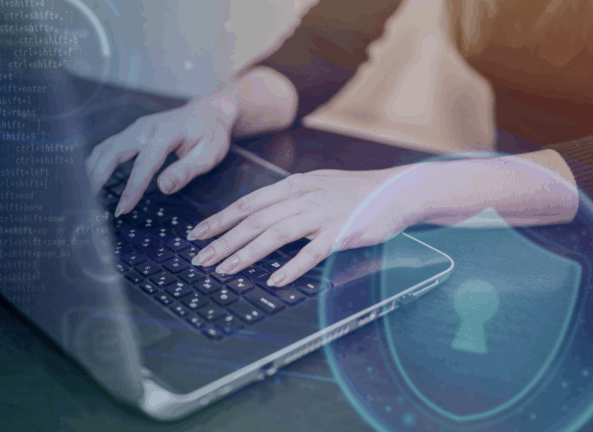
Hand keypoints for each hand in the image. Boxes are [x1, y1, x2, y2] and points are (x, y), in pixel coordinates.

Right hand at [86, 87, 240, 215]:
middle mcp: (146, 127)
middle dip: (98, 175)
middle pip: (113, 150)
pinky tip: (92, 177)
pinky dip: (98, 161)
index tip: (122, 208)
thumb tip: (163, 187)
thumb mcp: (209, 154)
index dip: (132, 187)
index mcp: (167, 132)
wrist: (210, 112)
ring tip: (86, 193)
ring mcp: (137, 127)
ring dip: (93, 168)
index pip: (144, 163)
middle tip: (89, 201)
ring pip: (106, 147)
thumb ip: (186, 171)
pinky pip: (109, 145)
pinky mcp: (133, 132)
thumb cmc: (211, 134)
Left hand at [186, 168, 423, 286]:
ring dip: (247, 253)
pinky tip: (274, 279)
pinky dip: (291, 266)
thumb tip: (256, 217)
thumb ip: (287, 200)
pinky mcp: (340, 233)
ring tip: (225, 270)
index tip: (197, 235)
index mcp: (293, 186)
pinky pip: (311, 252)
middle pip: (254, 221)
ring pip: (275, 234)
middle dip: (223, 241)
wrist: (396, 192)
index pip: (248, 204)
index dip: (220, 220)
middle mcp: (302, 197)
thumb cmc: (353, 193)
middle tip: (201, 259)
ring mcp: (321, 215)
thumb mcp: (315, 186)